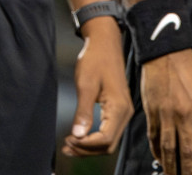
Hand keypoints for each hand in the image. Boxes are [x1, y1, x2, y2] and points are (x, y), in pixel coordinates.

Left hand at [62, 18, 131, 155]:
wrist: (105, 42)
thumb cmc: (96, 59)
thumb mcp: (86, 84)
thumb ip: (83, 112)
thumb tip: (78, 135)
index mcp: (119, 107)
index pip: (105, 139)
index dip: (85, 145)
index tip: (68, 140)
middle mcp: (125, 111)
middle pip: (108, 144)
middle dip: (87, 150)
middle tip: (66, 145)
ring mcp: (124, 110)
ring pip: (109, 140)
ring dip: (90, 147)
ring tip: (70, 144)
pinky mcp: (119, 108)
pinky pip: (109, 131)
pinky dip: (94, 138)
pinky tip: (80, 136)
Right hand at [141, 48, 191, 174]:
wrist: (167, 54)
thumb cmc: (191, 72)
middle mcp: (184, 116)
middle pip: (187, 151)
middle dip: (188, 171)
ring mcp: (166, 116)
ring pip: (169, 149)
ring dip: (171, 167)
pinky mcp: (152, 113)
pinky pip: (155, 138)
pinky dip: (157, 152)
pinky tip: (160, 160)